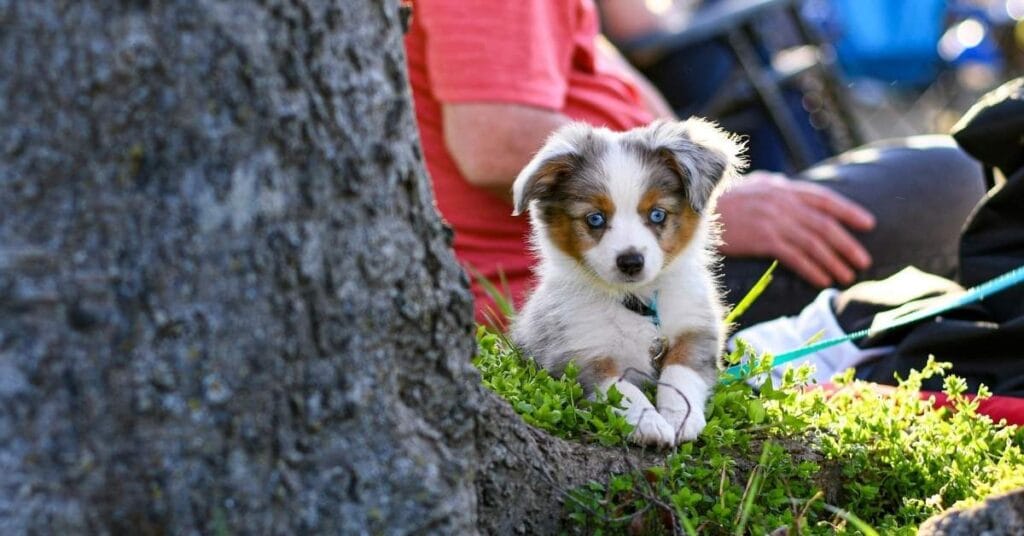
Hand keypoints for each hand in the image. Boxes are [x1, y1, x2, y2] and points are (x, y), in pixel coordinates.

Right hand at [716, 171, 875, 287]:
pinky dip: (812, 269)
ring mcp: (774, 220)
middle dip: (847, 243)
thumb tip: (792, 190)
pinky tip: (823, 280)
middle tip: (863, 260)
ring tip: (847, 275)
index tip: (868, 224)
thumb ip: (776, 187)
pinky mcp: (763, 238)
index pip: (824, 199)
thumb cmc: (722, 199)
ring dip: (834, 261)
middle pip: (824, 224)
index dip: (849, 211)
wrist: (695, 207)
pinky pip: (795, 256)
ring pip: (814, 242)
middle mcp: (783, 202)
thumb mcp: (753, 185)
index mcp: (783, 188)